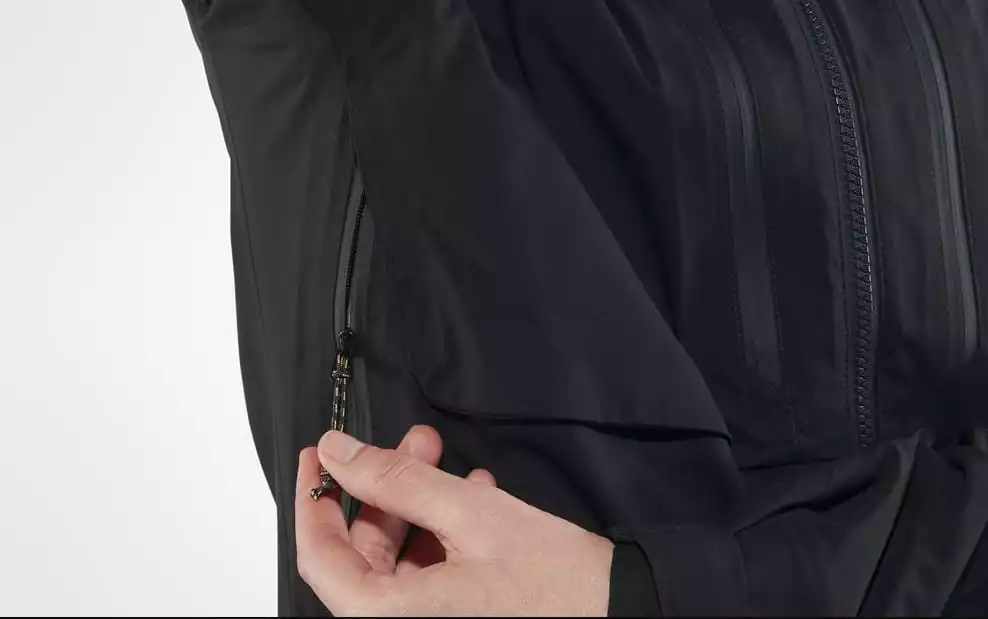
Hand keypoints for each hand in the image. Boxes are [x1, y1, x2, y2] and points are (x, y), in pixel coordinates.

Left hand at [295, 426, 613, 616]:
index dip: (314, 500)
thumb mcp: (470, 514)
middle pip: (361, 557)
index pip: (319, 557)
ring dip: (416, 507)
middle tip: (407, 444)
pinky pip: (427, 576)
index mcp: (390, 617)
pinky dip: (440, 534)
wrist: (622, 612)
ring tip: (443, 460)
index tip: (319, 457)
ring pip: (396, 562)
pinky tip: (468, 496)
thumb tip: (338, 453)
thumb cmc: (558, 583)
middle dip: (384, 491)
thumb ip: (396, 479)